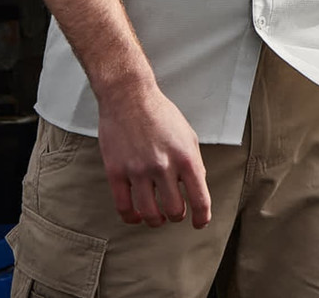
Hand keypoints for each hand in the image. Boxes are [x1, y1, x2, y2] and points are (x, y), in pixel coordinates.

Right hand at [98, 86, 211, 228]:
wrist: (128, 96)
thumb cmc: (160, 113)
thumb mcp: (187, 134)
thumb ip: (194, 161)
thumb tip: (197, 187)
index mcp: (185, 156)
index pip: (199, 198)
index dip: (202, 217)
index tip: (199, 223)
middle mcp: (163, 166)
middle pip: (174, 210)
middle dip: (177, 215)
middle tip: (175, 212)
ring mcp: (138, 170)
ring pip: (150, 214)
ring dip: (156, 220)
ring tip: (157, 216)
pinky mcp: (116, 172)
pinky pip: (124, 207)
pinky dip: (132, 217)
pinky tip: (137, 215)